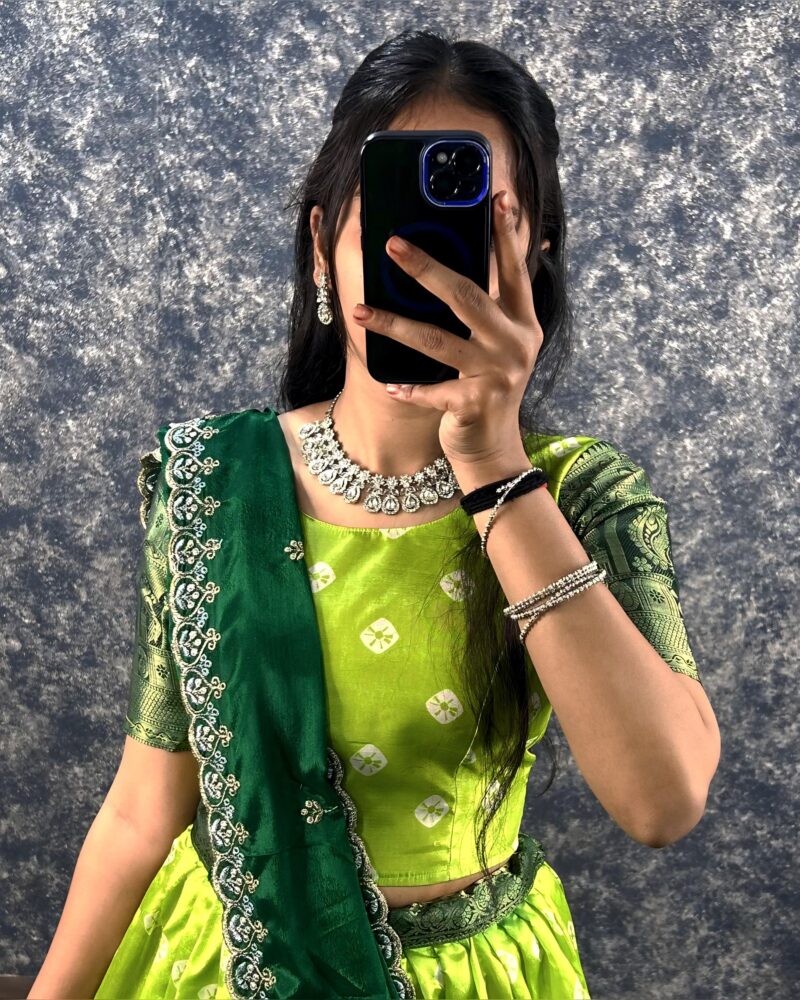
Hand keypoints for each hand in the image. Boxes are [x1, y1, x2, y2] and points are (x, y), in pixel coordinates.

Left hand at [350, 189, 542, 467]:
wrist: (493, 450)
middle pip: (467, 297)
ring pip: (438, 342)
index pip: (515, 271)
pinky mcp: (475, 406)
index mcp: (522, 322)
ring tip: (361, 311)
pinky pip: (433, 392)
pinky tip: (389, 383)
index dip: (507, 235)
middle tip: (392, 244)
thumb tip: (446, 265)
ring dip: (396, 325)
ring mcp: (497, 376)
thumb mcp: (494, 344)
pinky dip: (409, 388)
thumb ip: (483, 308)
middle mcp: (515, 345)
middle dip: (427, 268)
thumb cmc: (486, 388)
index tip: (497, 198)